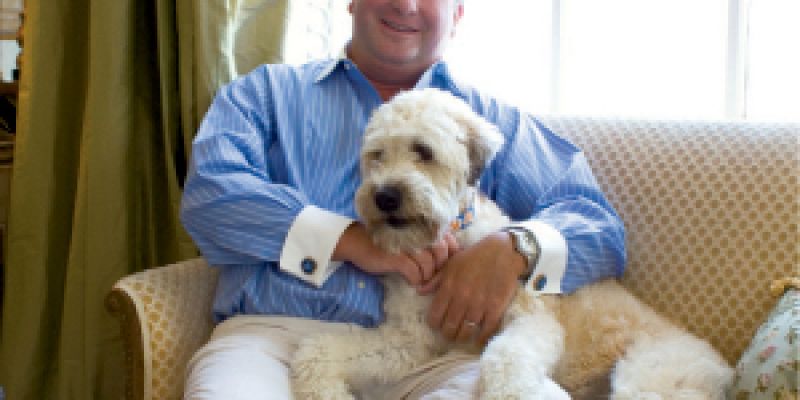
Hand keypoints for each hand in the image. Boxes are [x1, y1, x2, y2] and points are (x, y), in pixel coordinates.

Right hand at [334, 223, 458, 288]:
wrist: (358, 242)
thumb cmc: (386, 242)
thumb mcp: (410, 240)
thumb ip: (427, 242)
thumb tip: (447, 257)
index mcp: (422, 227)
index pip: (448, 239)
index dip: (451, 254)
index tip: (445, 265)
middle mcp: (417, 233)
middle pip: (441, 251)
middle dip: (440, 267)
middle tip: (433, 276)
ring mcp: (406, 244)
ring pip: (429, 263)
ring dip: (427, 275)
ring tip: (422, 280)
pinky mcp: (396, 256)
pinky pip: (414, 271)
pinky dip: (416, 280)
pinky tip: (412, 282)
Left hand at [426, 231, 525, 344]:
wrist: (503, 253)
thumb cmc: (475, 257)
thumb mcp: (451, 264)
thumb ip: (435, 280)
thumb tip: (419, 291)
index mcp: (449, 287)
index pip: (435, 315)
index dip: (433, 324)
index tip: (436, 325)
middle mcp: (462, 298)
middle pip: (449, 327)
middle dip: (447, 333)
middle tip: (449, 333)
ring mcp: (479, 305)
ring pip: (465, 332)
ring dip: (462, 337)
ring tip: (461, 336)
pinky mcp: (495, 309)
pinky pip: (486, 331)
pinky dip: (481, 339)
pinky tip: (478, 339)